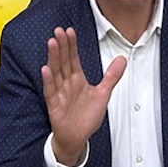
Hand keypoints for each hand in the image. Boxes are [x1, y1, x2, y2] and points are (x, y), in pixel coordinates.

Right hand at [41, 27, 126, 164]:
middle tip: (59, 31)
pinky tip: (45, 69)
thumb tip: (122, 59)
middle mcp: (66, 84)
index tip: (69, 31)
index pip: (73, 58)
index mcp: (77, 79)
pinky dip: (48, 81)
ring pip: (56, 72)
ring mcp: (59, 94)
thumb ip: (112, 76)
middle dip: (61, 46)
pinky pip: (50, 92)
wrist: (77, 138)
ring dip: (53, 58)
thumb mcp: (103, 94)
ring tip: (52, 43)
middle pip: (63, 61)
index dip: (71, 45)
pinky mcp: (54, 106)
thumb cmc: (86, 117)